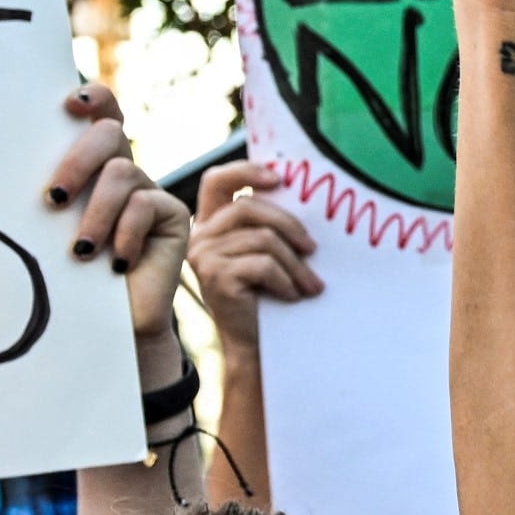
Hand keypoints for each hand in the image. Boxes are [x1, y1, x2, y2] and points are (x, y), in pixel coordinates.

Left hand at [44, 84, 188, 350]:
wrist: (106, 327)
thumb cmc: (67, 280)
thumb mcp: (47, 231)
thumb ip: (48, 196)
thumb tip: (0, 163)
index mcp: (90, 167)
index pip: (99, 115)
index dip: (93, 98)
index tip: (67, 104)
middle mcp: (122, 173)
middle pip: (109, 134)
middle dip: (76, 160)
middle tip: (51, 200)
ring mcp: (151, 193)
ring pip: (121, 173)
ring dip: (95, 213)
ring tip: (80, 252)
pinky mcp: (175, 217)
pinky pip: (147, 205)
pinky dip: (124, 233)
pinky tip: (115, 264)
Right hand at [184, 161, 321, 343]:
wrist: (256, 343)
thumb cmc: (269, 294)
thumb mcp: (267, 251)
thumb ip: (270, 223)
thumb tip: (304, 193)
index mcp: (212, 222)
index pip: (218, 180)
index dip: (246, 171)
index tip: (279, 179)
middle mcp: (200, 235)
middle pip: (250, 207)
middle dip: (291, 227)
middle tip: (314, 250)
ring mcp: (203, 255)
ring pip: (264, 240)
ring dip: (296, 265)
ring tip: (310, 285)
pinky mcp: (214, 276)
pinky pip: (263, 264)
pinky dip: (287, 281)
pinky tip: (292, 295)